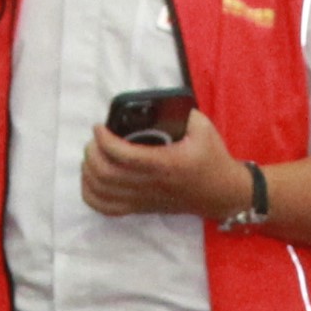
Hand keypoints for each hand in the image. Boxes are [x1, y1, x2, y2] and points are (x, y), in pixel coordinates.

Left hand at [80, 107, 249, 222]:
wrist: (221, 194)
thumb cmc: (212, 160)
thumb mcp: (203, 128)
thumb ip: (182, 111)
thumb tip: (159, 102)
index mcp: (164, 164)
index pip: (123, 155)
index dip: (104, 139)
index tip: (99, 126)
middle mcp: (150, 184)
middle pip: (105, 174)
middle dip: (93, 153)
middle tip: (95, 139)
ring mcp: (143, 199)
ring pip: (101, 192)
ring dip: (89, 171)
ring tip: (93, 155)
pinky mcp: (140, 207)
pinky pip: (105, 209)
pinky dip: (91, 194)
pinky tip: (92, 179)